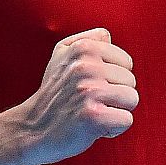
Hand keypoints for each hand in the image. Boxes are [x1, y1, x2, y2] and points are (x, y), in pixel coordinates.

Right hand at [16, 29, 138, 164]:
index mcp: (83, 47)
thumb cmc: (54, 93)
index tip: (91, 86)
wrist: (34, 129)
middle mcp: (86, 66)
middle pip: (131, 81)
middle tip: (89, 102)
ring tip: (93, 113)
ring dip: (116, 111)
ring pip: (132, 99)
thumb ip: (87, 40)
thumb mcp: (61, 55)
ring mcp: (90, 91)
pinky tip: (94, 127)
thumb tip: (108, 36)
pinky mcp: (93, 116)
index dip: (113, 78)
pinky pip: (126, 120)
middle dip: (115, 96)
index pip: (126, 62)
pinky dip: (113, 129)